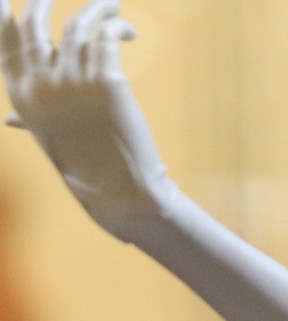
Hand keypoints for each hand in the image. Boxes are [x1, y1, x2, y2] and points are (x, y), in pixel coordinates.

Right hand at [1, 0, 173, 238]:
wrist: (118, 189)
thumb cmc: (85, 166)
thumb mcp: (47, 138)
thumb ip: (27, 118)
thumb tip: (10, 121)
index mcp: (22, 95)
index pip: (6, 43)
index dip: (4, 19)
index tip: (5, 3)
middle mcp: (42, 83)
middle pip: (36, 24)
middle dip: (44, 2)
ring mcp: (74, 80)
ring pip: (79, 25)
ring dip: (96, 9)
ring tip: (110, 5)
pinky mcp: (108, 81)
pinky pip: (108, 37)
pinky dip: (117, 27)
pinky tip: (127, 31)